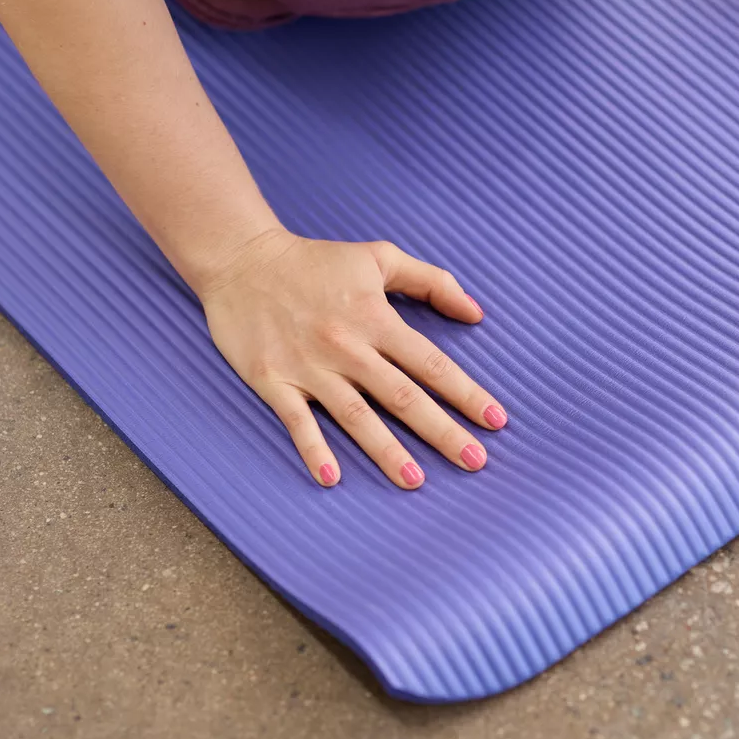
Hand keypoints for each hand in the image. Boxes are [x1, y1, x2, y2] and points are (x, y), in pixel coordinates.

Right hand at [197, 228, 507, 488]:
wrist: (242, 259)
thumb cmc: (315, 261)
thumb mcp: (378, 257)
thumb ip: (430, 282)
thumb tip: (475, 312)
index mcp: (375, 318)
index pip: (431, 362)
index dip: (466, 392)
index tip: (495, 420)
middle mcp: (347, 347)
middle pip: (403, 396)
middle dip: (442, 431)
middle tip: (475, 461)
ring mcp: (310, 367)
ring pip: (356, 416)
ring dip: (387, 450)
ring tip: (415, 480)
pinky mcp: (274, 380)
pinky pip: (297, 421)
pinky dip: (314, 449)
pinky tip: (332, 478)